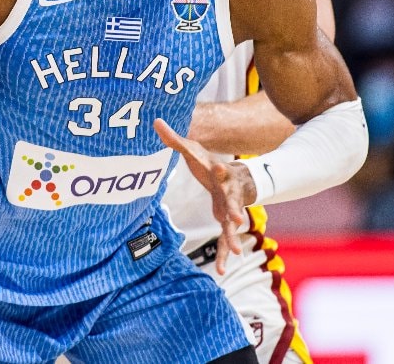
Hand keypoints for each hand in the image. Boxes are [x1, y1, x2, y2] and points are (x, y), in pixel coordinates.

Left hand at [154, 118, 254, 274]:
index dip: (219, 170)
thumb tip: (155, 121)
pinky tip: (220, 271)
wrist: (236, 177)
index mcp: (220, 175)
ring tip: (234, 252)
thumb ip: (174, 139)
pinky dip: (222, 255)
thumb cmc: (209, 164)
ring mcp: (230, 209)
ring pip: (232, 226)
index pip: (220, 171)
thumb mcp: (193, 151)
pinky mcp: (227, 222)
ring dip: (232, 239)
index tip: (218, 168)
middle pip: (233, 202)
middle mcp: (228, 193)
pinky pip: (224, 240)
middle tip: (238, 219)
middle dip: (235, 210)